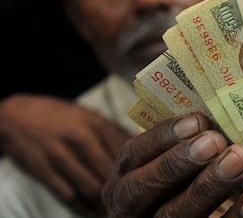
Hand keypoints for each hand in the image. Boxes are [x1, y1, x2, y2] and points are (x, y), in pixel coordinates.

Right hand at [0, 94, 130, 215]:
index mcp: (96, 124)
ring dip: (105, 201)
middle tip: (131, 196)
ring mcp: (61, 157)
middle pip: (111, 172)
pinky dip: (83, 208)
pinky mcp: (44, 172)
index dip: (139, 166)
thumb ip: (114, 131)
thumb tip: (142, 146)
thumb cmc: (59, 116)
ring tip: (114, 206)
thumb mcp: (89, 115)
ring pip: (92, 188)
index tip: (145, 176)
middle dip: (123, 187)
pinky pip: (69, 197)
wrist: (16, 116)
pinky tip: (93, 211)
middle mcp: (80, 140)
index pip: (127, 150)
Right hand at [101, 113, 242, 217]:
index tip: (198, 120)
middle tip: (215, 141)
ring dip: (209, 187)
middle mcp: (131, 209)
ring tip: (241, 160)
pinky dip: (234, 217)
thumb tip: (219, 113)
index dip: (162, 137)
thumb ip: (188, 142)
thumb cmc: (186, 182)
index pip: (132, 155)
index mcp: (125, 179)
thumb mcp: (174, 162)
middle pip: (144, 189)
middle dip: (179, 162)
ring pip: (174, 216)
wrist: (194, 213)